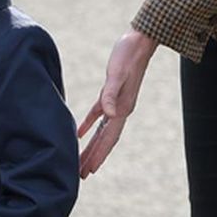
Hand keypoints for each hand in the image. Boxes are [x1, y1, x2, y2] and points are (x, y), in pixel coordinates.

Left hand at [77, 29, 157, 177]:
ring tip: (81, 162)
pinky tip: (78, 134)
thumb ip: (111, 95)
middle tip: (81, 175)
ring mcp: (116, 102)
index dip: (99, 155)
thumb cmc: (128, 55)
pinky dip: (87, 126)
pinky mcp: (109, 93)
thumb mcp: (117, 74)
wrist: (139, 40)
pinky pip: (97, 115)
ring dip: (91, 147)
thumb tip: (111, 116)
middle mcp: (121, 110)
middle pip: (105, 140)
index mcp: (123, 108)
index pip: (109, 138)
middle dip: (94, 157)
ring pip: (101, 131)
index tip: (89, 171)